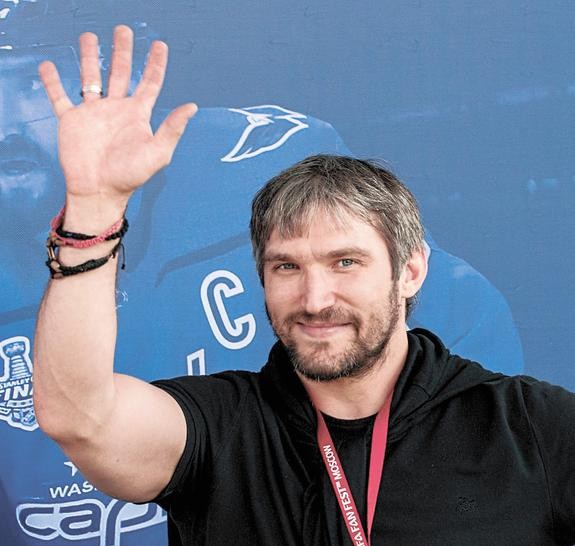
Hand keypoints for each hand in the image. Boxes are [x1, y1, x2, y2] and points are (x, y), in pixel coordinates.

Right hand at [39, 25, 196, 209]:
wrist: (99, 191)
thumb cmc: (130, 176)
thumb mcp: (158, 152)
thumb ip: (173, 128)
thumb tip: (193, 106)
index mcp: (137, 115)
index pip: (149, 82)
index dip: (155, 64)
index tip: (160, 45)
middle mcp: (116, 110)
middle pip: (120, 72)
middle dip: (122, 51)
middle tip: (123, 30)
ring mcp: (93, 114)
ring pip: (91, 77)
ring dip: (89, 57)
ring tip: (88, 37)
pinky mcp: (71, 121)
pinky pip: (60, 96)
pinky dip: (52, 82)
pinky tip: (48, 66)